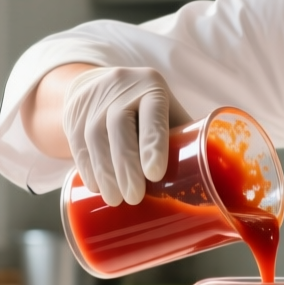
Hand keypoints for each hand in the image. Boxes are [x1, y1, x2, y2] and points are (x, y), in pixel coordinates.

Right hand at [61, 66, 187, 204]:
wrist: (98, 85)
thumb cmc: (145, 108)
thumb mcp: (166, 110)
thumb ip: (184, 137)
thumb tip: (209, 180)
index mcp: (152, 87)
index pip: (152, 114)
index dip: (152, 143)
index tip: (154, 174)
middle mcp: (121, 88)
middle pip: (119, 127)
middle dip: (126, 166)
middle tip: (134, 198)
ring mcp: (93, 101)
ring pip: (95, 138)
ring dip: (105, 173)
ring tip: (116, 199)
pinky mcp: (74, 116)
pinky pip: (78, 144)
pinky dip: (88, 169)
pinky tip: (98, 187)